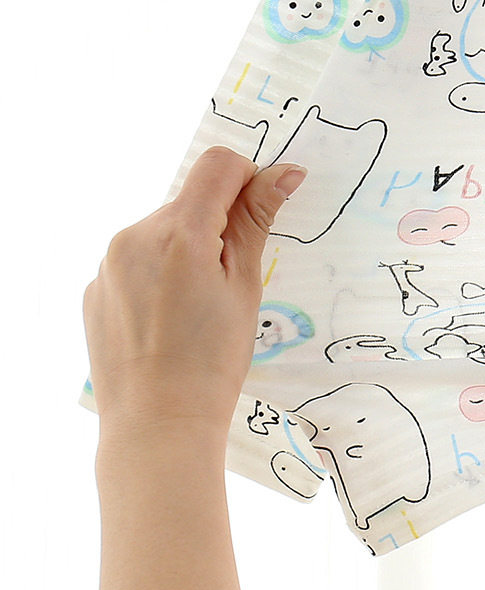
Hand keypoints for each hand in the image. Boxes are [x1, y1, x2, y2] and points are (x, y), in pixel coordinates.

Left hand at [82, 145, 306, 436]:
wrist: (157, 424)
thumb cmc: (212, 358)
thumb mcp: (246, 283)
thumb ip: (258, 219)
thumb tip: (284, 172)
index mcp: (178, 230)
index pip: (219, 165)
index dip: (249, 181)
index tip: (258, 219)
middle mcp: (133, 236)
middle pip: (191, 201)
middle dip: (217, 225)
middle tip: (230, 281)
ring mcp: (108, 264)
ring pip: (163, 231)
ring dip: (187, 249)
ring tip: (196, 306)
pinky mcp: (95, 290)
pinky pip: (136, 261)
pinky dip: (159, 275)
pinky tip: (169, 320)